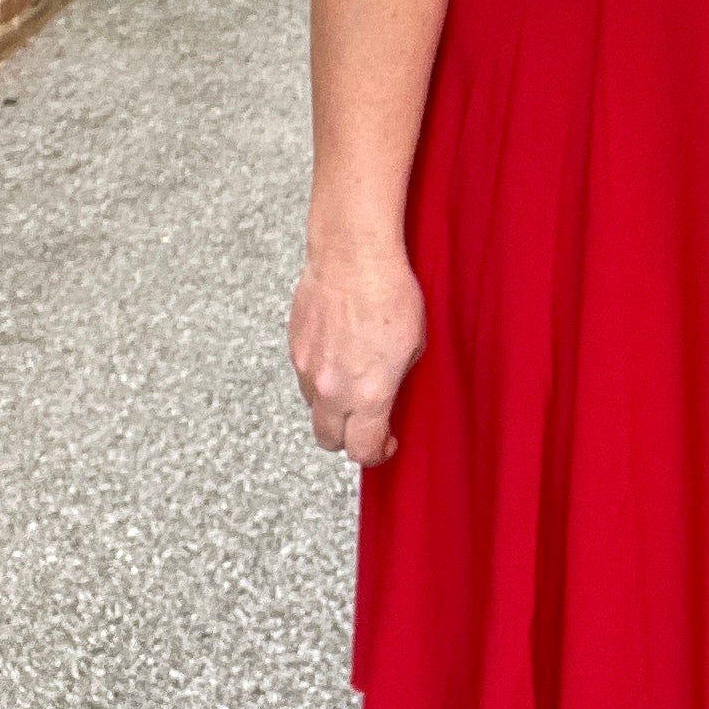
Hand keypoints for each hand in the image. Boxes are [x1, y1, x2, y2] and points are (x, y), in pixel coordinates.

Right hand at [289, 244, 427, 467]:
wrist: (353, 255)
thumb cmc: (390, 292)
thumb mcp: (413, 346)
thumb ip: (395, 383)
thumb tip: (387, 396)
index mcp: (367, 394)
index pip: (362, 450)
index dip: (376, 453)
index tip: (386, 443)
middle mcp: (331, 389)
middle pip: (329, 441)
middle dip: (348, 439)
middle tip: (367, 424)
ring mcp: (308, 369)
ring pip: (314, 408)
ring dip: (332, 407)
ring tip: (353, 383)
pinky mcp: (295, 347)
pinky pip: (306, 378)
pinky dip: (320, 377)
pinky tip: (339, 355)